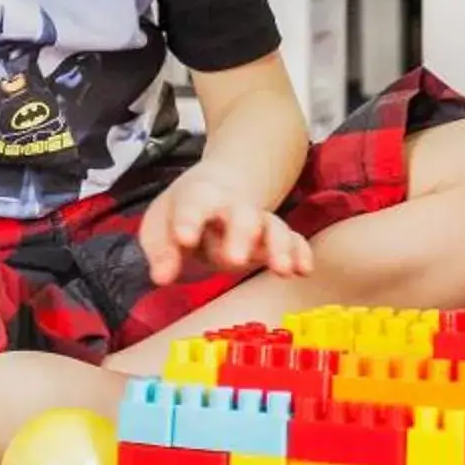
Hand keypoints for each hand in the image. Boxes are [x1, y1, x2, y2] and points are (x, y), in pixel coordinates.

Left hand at [139, 166, 312, 285]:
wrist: (222, 187)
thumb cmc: (185, 213)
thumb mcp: (160, 226)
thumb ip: (160, 251)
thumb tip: (162, 278)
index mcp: (200, 197)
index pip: (194, 204)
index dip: (189, 220)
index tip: (184, 239)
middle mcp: (233, 207)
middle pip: (241, 216)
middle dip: (240, 236)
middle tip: (234, 259)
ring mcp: (258, 221)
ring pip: (273, 227)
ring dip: (279, 247)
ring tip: (282, 270)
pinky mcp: (275, 237)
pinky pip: (293, 240)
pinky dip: (300, 252)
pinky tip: (304, 270)